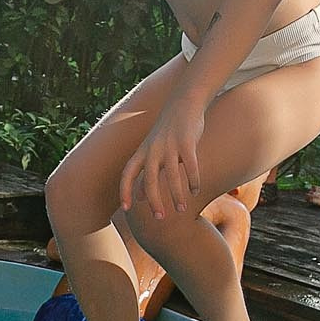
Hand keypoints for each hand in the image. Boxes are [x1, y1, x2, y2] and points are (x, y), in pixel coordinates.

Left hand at [122, 104, 204, 222]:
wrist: (184, 102)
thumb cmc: (167, 131)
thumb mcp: (152, 151)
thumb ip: (145, 173)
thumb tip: (139, 197)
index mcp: (142, 152)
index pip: (128, 173)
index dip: (125, 191)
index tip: (125, 208)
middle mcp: (153, 149)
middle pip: (150, 179)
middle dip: (154, 200)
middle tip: (160, 218)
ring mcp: (170, 145)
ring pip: (172, 175)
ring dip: (176, 195)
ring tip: (181, 209)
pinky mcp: (187, 142)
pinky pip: (191, 165)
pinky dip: (193, 180)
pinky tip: (195, 191)